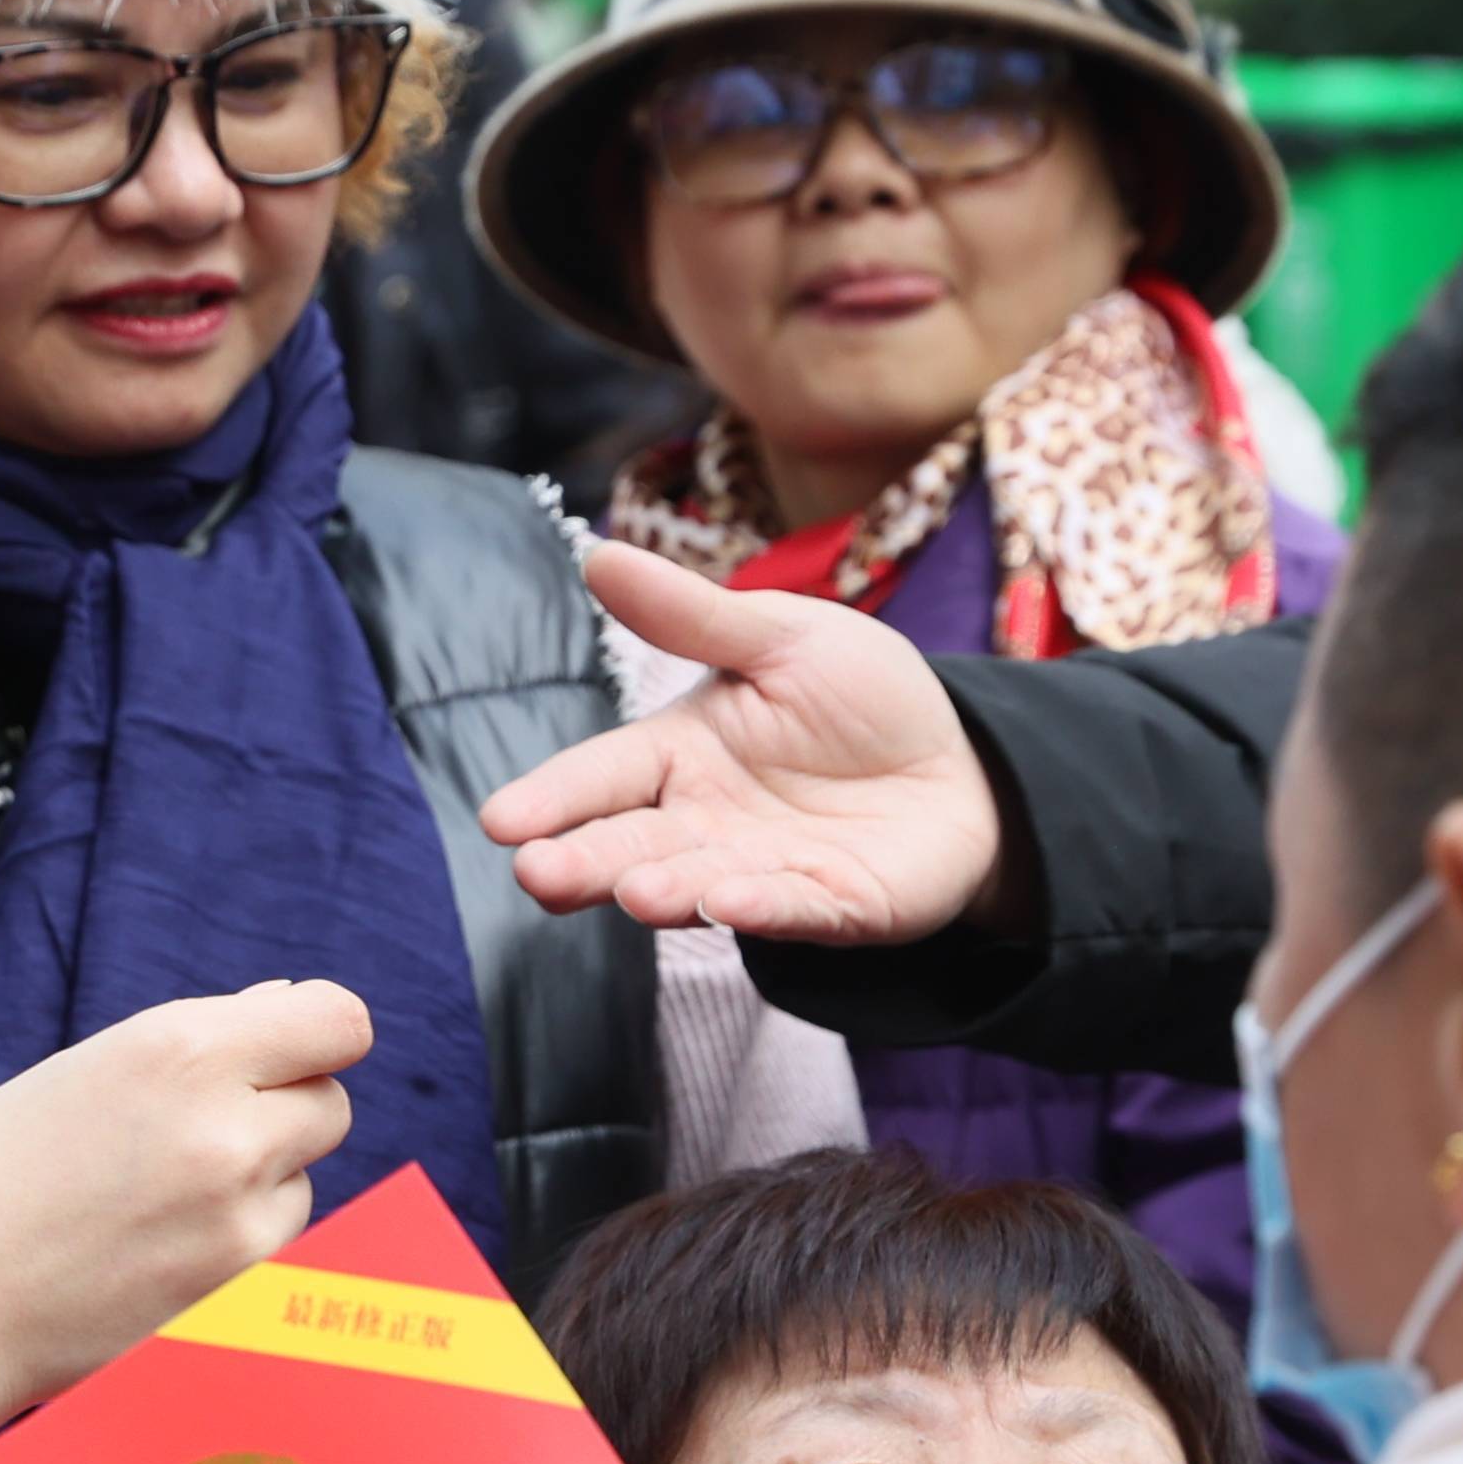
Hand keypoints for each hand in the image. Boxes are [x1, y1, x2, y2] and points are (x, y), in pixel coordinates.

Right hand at [0, 980, 368, 1463]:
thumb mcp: (79, 1072)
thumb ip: (192, 1042)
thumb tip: (283, 1008)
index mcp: (176, 1050)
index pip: (338, 1023)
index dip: (315, 1033)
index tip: (287, 1048)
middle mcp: (224, 1128)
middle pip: (331, 1102)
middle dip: (283, 1108)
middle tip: (203, 1131)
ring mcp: (238, 1220)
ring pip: (304, 1180)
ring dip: (261, 1181)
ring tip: (159, 1198)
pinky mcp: (236, 1296)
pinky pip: (277, 1247)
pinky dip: (239, 1243)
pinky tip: (159, 1248)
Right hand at [483, 543, 1010, 942]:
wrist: (962, 763)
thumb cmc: (858, 697)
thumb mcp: (780, 636)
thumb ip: (692, 616)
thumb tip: (597, 554)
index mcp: (682, 754)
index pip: (604, 775)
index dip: (554, 798)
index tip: (500, 821)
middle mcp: (707, 823)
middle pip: (631, 843)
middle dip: (584, 862)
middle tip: (537, 874)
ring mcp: (765, 870)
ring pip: (701, 886)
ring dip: (665, 890)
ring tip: (633, 891)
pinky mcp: (833, 906)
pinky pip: (794, 909)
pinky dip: (763, 909)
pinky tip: (729, 902)